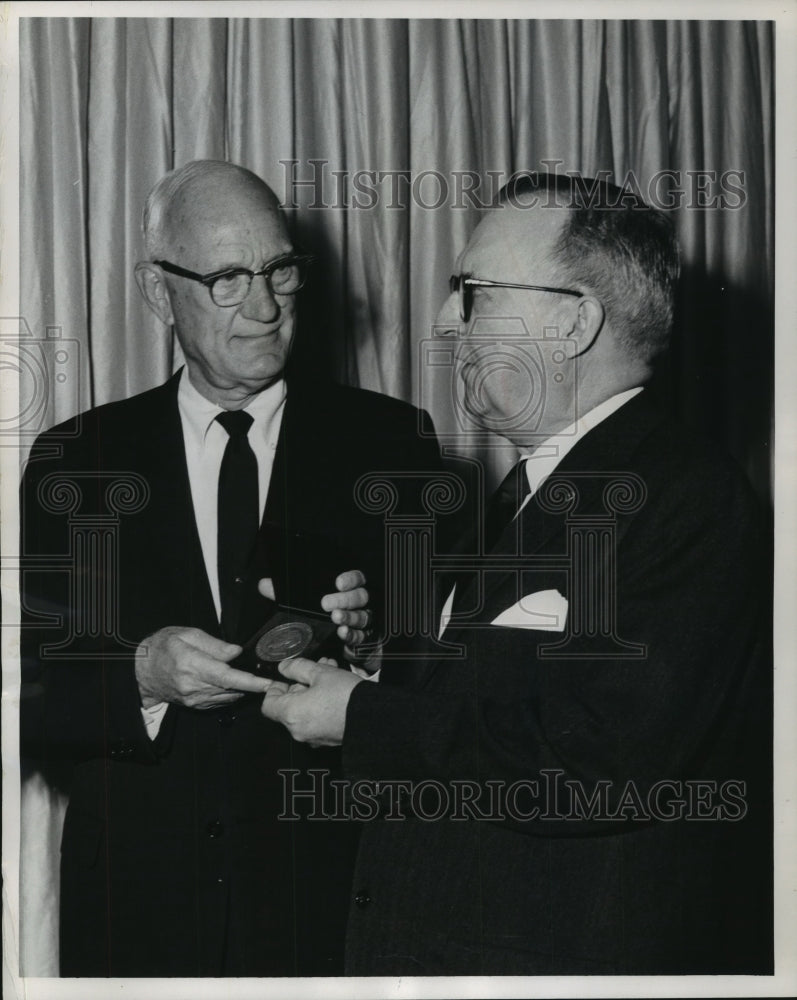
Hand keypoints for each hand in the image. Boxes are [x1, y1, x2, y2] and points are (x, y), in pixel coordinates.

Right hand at [135, 626, 269, 709]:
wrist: (142, 670)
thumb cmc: (163, 647)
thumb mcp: (187, 635)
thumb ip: (214, 644)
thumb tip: (236, 652)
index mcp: (191, 664)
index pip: (226, 676)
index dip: (249, 681)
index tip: (266, 683)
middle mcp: (192, 685)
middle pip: (230, 688)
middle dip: (252, 685)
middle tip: (268, 679)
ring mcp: (193, 698)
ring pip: (227, 697)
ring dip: (242, 690)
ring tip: (252, 680)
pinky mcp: (194, 705)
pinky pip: (218, 702)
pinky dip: (229, 694)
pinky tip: (233, 684)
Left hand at [260, 656, 361, 745]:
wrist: (374, 718)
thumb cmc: (346, 696)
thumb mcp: (320, 672)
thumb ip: (297, 668)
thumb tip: (284, 667)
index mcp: (291, 714)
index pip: (268, 704)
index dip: (275, 688)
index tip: (287, 677)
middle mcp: (298, 730)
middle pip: (288, 706)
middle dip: (300, 684)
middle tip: (315, 668)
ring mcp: (313, 737)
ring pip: (304, 711)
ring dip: (312, 691)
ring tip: (329, 673)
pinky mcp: (326, 740)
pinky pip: (316, 720)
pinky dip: (320, 705)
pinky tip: (335, 689)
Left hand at [321, 570, 372, 650]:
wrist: (336, 639)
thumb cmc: (330, 610)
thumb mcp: (324, 598)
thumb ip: (323, 591)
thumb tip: (316, 596)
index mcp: (358, 588)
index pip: (359, 579)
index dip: (351, 580)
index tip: (339, 584)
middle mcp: (366, 603)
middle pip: (361, 598)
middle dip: (345, 600)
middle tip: (327, 603)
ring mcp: (367, 621)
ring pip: (362, 617)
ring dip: (348, 617)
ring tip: (336, 616)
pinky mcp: (364, 637)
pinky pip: (361, 636)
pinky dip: (351, 634)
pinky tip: (343, 631)